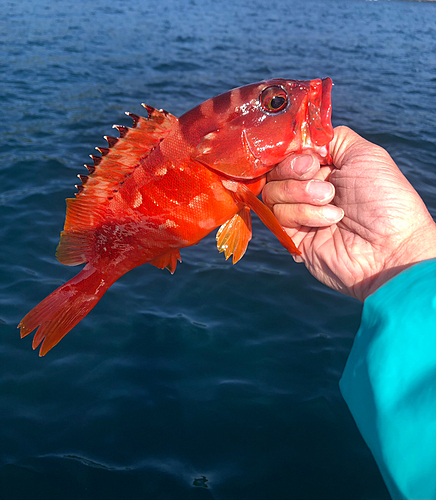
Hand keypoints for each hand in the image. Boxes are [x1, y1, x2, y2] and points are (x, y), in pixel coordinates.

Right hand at [262, 126, 435, 300]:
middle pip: (275, 171)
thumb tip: (304, 137)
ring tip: (332, 202)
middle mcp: (307, 190)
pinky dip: (304, 214)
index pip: (288, 153)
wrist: (390, 246)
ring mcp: (299, 213)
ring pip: (272, 193)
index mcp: (323, 169)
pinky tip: (329, 220)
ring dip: (302, 194)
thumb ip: (332, 138)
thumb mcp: (365, 155)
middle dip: (294, 172)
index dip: (291, 153)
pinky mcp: (293, 236)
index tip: (310, 159)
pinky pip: (278, 217)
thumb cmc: (385, 200)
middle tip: (321, 178)